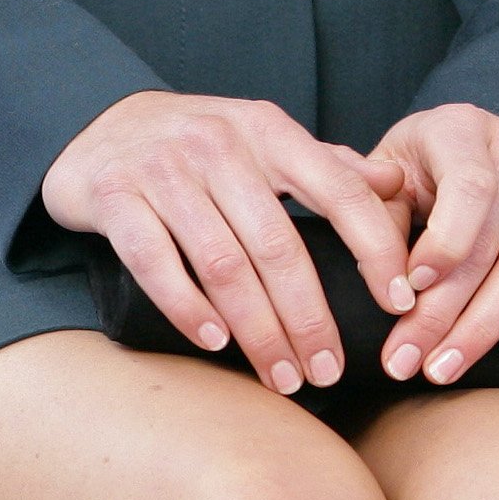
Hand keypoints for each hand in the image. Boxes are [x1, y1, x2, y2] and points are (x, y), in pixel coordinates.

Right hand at [40, 91, 417, 397]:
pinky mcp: (115, 196)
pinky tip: (216, 344)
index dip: (374, 248)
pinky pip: (155, 263)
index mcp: (269, 131)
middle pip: (279, 245)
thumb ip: (327, 164)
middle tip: (329, 371)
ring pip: (223, 264)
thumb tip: (395, 185)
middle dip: (309, 318)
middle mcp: (220, 145)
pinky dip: (188, 309)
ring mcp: (164, 170)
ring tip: (282, 376)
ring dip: (257, 331)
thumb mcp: (265, 139)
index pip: (340, 190)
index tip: (399, 301)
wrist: (99, 123)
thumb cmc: (200, 143)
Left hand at [369, 104, 498, 388]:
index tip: (406, 294)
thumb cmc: (406, 178)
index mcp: (459, 128)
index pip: (469, 187)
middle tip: (408, 363)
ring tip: (446, 366)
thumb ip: (371, 222)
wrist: (449, 157)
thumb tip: (392, 288)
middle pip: (495, 240)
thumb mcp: (375, 186)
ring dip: (488, 323)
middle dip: (448, 311)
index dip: (443, 246)